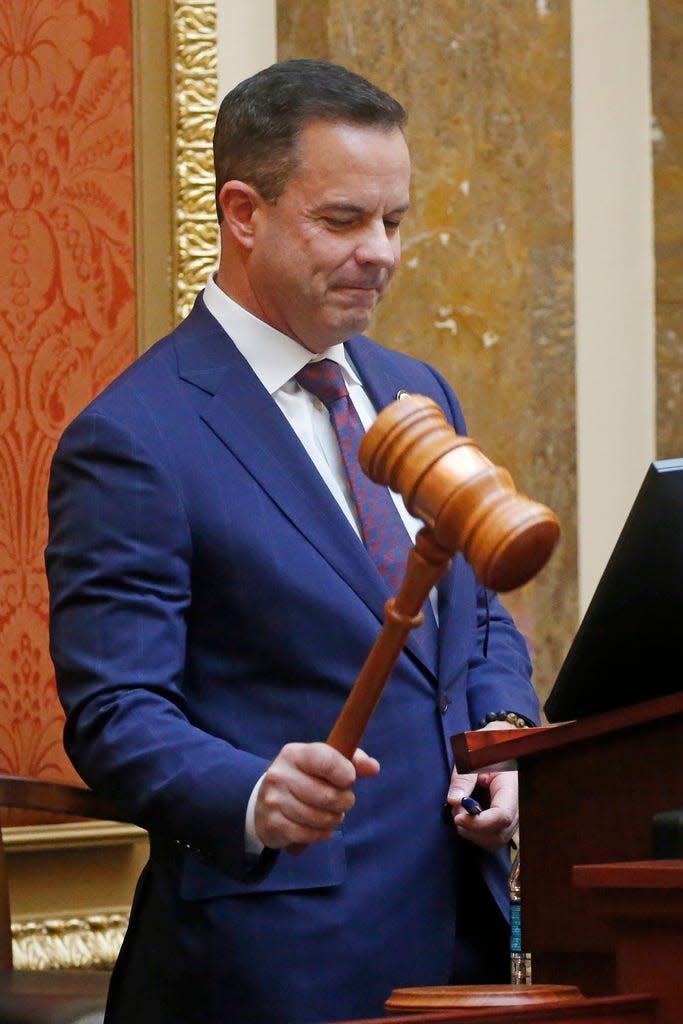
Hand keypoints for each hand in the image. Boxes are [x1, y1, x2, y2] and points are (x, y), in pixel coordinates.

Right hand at [254, 742, 379, 852]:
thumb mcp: (323, 763)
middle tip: (343, 802)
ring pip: (320, 818)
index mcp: (294, 754)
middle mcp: (280, 774)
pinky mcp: (273, 824)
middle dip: (344, 802)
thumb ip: (352, 761)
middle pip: (328, 796)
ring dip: (333, 820)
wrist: (264, 804)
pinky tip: (318, 827)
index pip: (326, 760)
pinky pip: (309, 834)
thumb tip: (374, 767)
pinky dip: (320, 834)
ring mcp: (274, 800)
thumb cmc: (303, 779)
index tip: (349, 779)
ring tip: (330, 814)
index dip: (345, 773)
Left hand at [446, 722, 518, 850]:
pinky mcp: (506, 822)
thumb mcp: (471, 757)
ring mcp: (513, 816)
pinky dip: (477, 835)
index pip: (502, 816)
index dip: (479, 823)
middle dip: (472, 829)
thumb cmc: (485, 749)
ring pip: (496, 840)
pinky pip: (494, 839)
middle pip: (498, 833)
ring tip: (460, 812)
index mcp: (512, 787)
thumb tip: (454, 801)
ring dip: (473, 833)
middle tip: (456, 812)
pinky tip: (467, 818)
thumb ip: (462, 778)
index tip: (458, 817)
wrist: (499, 746)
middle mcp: (517, 806)